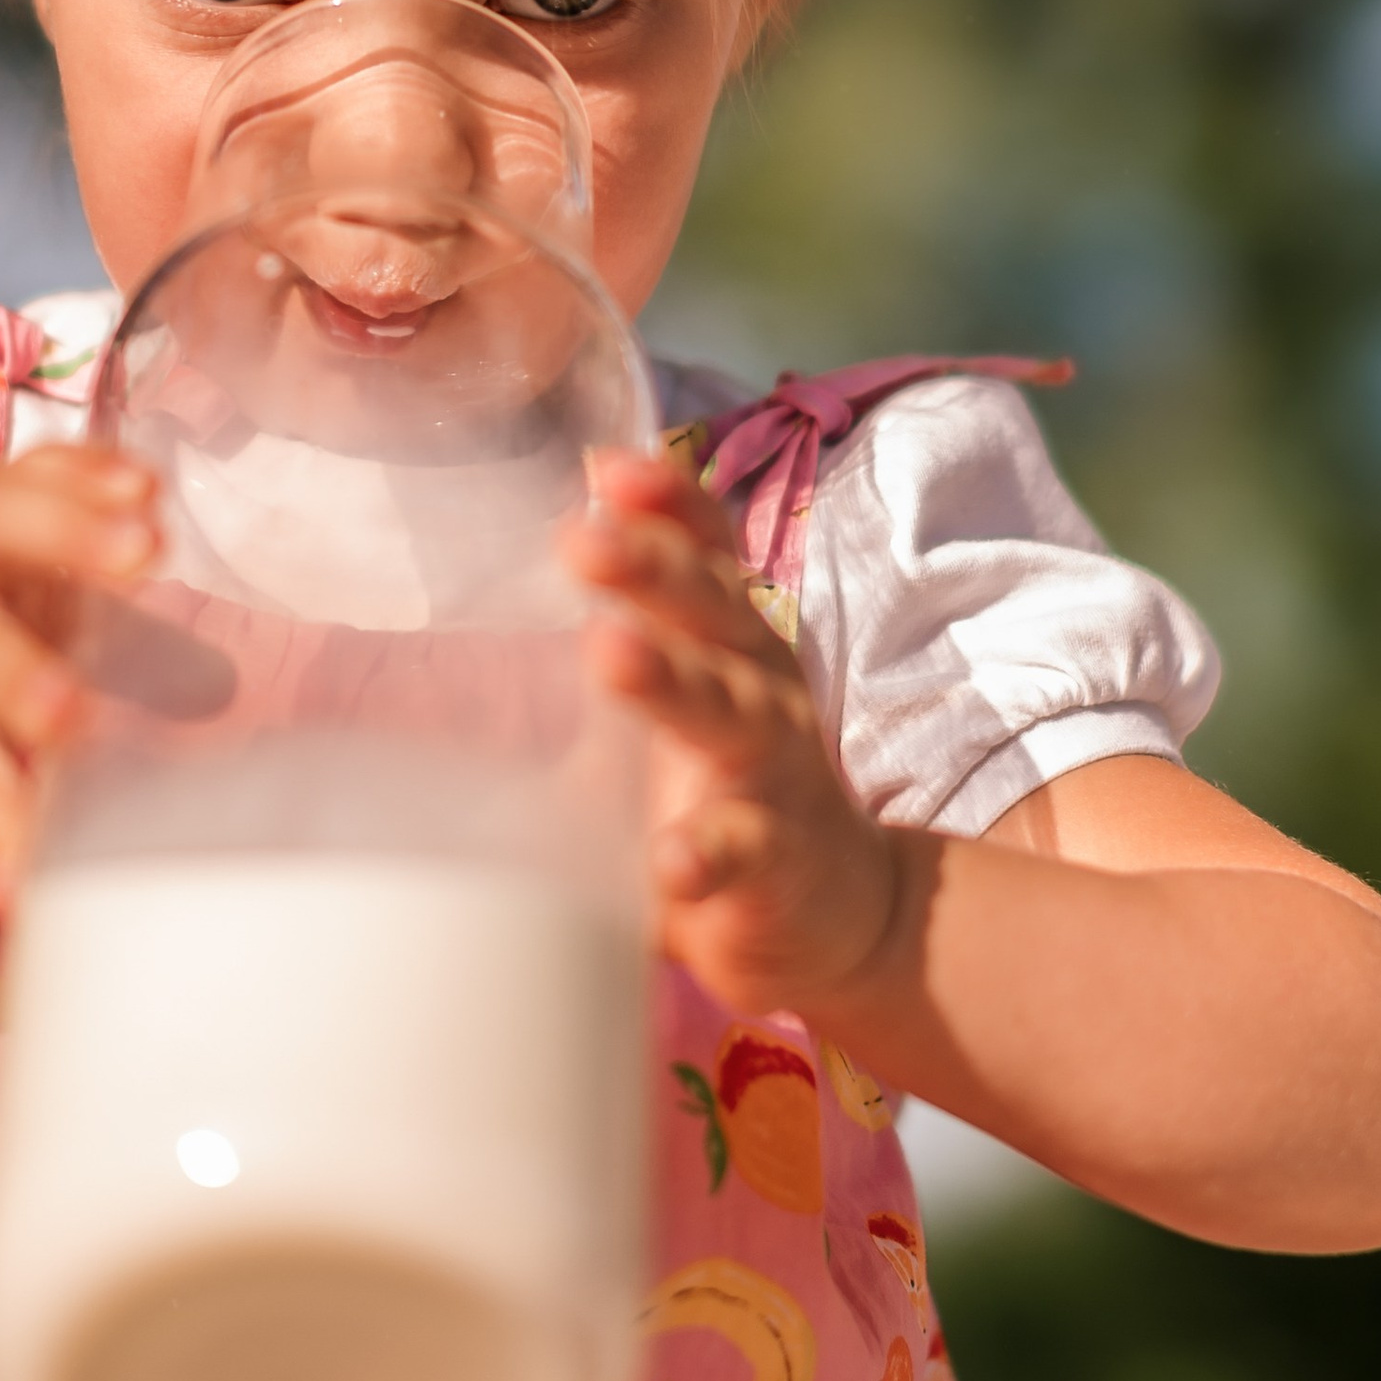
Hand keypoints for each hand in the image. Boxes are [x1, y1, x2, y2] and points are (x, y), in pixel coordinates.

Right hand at [0, 445, 157, 906]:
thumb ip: (111, 631)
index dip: (84, 473)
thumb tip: (223, 685)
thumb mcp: (5, 612)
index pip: (24, 477)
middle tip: (144, 548)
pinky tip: (26, 880)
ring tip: (73, 717)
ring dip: (24, 682)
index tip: (146, 483)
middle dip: (66, 536)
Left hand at [562, 451, 918, 1021]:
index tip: (610, 471)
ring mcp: (774, 773)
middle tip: (581, 540)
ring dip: (669, 682)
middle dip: (652, 567)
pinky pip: (742, 851)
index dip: (668, 504)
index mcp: (730, 640)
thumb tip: (541, 546)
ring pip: (729, 715)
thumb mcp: (682, 694)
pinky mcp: (774, 862)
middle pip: (713, 613)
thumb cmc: (730, 785)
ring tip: (609, 652)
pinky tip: (669, 859)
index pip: (706, 552)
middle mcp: (761, 687)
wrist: (839, 909)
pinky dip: (704, 854)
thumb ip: (625, 625)